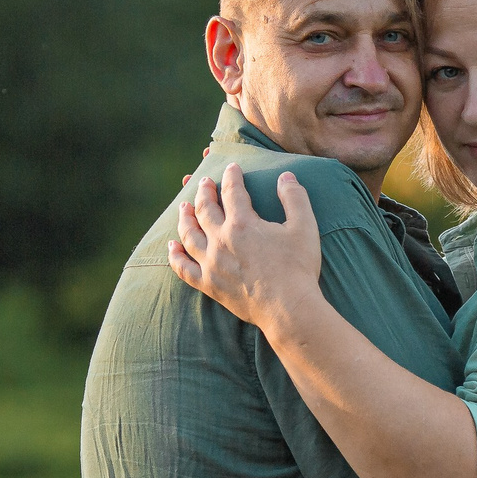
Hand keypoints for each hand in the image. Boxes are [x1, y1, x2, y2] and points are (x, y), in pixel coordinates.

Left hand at [169, 163, 323, 330]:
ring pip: (188, 235)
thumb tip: (286, 177)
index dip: (231, 177)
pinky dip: (175, 256)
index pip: (232, 191)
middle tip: (204, 182)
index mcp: (243, 223)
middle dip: (204, 191)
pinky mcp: (208, 284)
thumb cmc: (298, 268)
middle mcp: (221, 240)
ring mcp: (211, 263)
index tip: (232, 168)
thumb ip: (294, 198)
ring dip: (184, 218)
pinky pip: (183, 268)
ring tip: (183, 207)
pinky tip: (172, 247)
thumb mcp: (304, 227)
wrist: (288, 309)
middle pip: (204, 209)